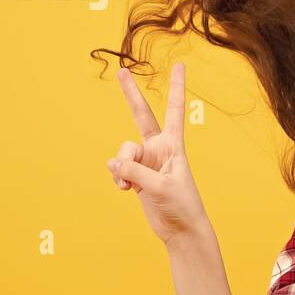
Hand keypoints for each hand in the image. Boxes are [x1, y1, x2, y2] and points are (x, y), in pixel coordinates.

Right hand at [105, 62, 210, 246]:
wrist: (180, 229)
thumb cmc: (181, 205)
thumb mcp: (160, 186)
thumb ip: (135, 171)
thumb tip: (114, 163)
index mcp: (174, 145)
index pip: (175, 110)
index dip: (177, 87)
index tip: (179, 65)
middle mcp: (159, 148)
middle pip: (141, 115)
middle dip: (131, 94)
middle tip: (121, 71)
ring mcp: (146, 161)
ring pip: (122, 151)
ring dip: (121, 166)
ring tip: (129, 184)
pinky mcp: (136, 175)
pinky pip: (118, 168)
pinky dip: (118, 177)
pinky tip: (125, 190)